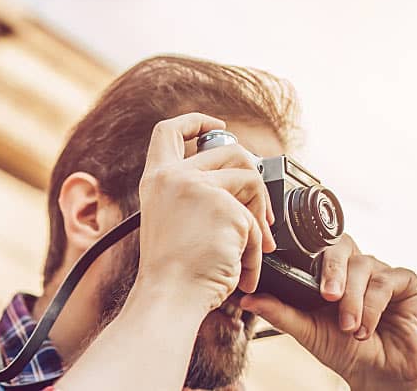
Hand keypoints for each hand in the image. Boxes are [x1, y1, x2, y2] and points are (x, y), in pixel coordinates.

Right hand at [133, 113, 275, 311]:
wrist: (171, 297)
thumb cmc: (172, 271)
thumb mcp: (173, 219)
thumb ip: (194, 193)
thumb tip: (240, 178)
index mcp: (156, 179)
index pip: (170, 130)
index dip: (195, 120)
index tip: (216, 125)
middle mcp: (175, 177)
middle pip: (229, 150)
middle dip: (253, 180)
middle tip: (259, 213)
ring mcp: (200, 188)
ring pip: (251, 180)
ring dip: (259, 216)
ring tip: (254, 247)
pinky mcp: (226, 207)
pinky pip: (257, 221)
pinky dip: (256, 249)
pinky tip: (244, 268)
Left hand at [239, 235, 416, 390]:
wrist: (379, 375)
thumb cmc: (344, 350)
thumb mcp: (306, 330)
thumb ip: (278, 312)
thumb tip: (246, 299)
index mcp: (332, 272)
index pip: (319, 247)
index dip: (308, 253)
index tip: (294, 272)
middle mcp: (357, 267)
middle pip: (342, 246)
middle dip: (332, 271)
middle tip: (327, 297)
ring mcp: (382, 272)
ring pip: (364, 266)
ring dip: (354, 299)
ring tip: (349, 327)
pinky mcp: (407, 283)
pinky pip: (388, 281)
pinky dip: (374, 305)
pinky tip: (366, 328)